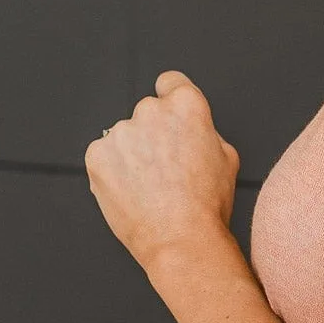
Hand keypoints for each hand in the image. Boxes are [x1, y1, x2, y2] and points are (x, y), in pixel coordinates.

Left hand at [85, 70, 239, 269]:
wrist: (180, 240)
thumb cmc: (207, 205)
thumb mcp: (227, 158)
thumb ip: (205, 132)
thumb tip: (193, 131)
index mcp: (186, 105)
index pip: (170, 82)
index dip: (171, 99)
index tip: (168, 117)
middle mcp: (150, 111)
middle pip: (146, 114)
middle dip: (153, 136)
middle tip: (166, 170)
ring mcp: (120, 132)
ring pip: (124, 138)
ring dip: (132, 155)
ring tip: (149, 188)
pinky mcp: (97, 154)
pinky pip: (104, 157)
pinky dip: (113, 172)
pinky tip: (132, 193)